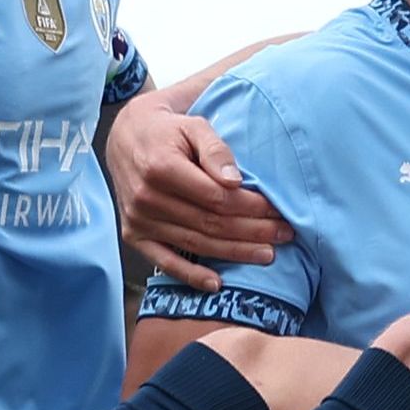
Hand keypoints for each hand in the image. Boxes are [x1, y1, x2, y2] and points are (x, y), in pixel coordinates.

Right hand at [107, 94, 286, 289]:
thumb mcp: (193, 125)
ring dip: (235, 253)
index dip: (251, 206)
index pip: (217, 198)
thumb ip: (215, 149)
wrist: (125, 138)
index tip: (278, 209)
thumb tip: (235, 181)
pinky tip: (217, 284)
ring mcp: (139, 220)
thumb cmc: (167, 131)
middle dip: (253, 231)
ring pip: (196, 244)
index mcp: (162, 168)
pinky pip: (164, 261)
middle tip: (284, 234)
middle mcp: (147, 198)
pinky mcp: (134, 235)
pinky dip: (190, 276)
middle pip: (210, 224)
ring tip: (268, 254)